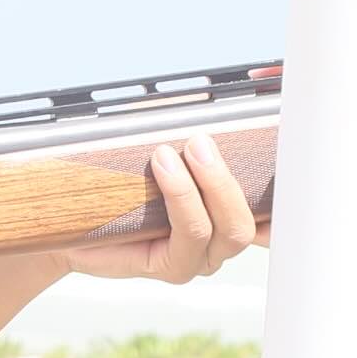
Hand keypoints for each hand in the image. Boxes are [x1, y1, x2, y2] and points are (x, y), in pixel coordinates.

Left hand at [57, 135, 267, 282]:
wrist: (72, 215)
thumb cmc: (122, 175)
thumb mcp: (161, 136)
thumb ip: (190, 119)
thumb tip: (215, 90)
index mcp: (231, 212)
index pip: (273, 207)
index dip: (284, 182)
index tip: (279, 142)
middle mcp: (222, 240)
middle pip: (248, 220)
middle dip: (225, 179)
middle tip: (199, 142)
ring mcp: (200, 258)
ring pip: (224, 230)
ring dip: (202, 187)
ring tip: (168, 153)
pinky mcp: (172, 268)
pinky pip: (188, 239)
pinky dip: (180, 198)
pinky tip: (162, 168)